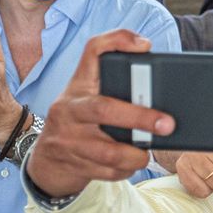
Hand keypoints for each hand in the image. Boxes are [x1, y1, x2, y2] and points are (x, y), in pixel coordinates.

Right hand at [26, 30, 173, 198]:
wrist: (45, 163)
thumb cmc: (78, 124)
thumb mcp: (89, 99)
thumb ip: (115, 88)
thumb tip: (156, 83)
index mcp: (78, 85)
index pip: (93, 51)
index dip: (118, 41)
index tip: (145, 46)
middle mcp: (69, 108)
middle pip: (105, 108)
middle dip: (140, 117)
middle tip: (167, 124)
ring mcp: (67, 138)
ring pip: (109, 151)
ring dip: (136, 154)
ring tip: (147, 152)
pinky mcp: (71, 163)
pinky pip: (108, 171)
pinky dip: (126, 169)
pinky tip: (130, 164)